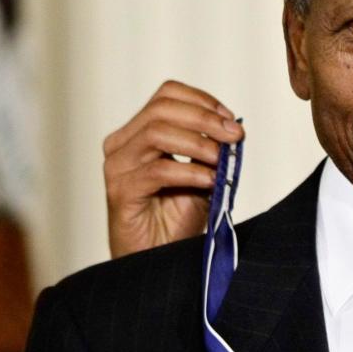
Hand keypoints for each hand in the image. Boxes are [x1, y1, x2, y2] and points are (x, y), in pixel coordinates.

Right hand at [103, 80, 243, 258]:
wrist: (160, 257)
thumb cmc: (177, 216)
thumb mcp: (202, 174)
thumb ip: (212, 149)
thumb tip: (234, 128)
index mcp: (139, 132)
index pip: (167, 94)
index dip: (203, 101)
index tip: (231, 119)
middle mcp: (122, 144)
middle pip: (162, 108)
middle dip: (206, 119)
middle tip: (234, 136)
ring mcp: (118, 167)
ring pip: (157, 133)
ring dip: (198, 144)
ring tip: (221, 160)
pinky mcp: (120, 192)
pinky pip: (157, 170)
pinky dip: (190, 172)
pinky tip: (210, 181)